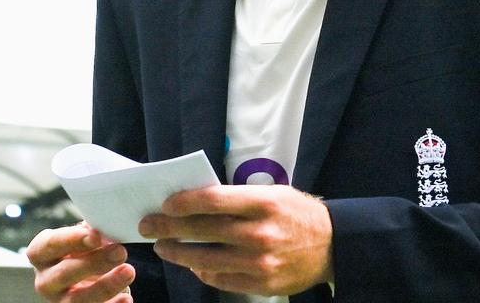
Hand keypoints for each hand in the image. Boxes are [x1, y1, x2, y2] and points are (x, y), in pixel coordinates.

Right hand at [27, 222, 134, 302]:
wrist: (84, 279)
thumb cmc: (80, 252)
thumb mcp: (80, 239)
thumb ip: (88, 232)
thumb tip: (104, 223)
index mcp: (41, 254)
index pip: (50, 244)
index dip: (72, 239)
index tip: (96, 235)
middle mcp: (45, 280)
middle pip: (65, 273)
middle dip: (94, 262)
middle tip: (120, 251)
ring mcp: (59, 301)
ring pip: (78, 299)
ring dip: (106, 285)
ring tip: (128, 271)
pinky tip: (126, 298)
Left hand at [138, 185, 332, 296]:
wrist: (331, 245)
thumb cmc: (295, 213)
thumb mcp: (271, 194)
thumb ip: (236, 198)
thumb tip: (193, 202)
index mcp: (262, 204)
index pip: (212, 200)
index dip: (183, 202)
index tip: (165, 204)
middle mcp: (260, 234)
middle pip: (203, 230)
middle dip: (169, 228)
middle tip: (148, 226)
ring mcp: (260, 263)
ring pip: (206, 260)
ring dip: (179, 253)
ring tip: (164, 247)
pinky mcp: (261, 284)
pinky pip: (221, 279)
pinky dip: (203, 272)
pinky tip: (194, 263)